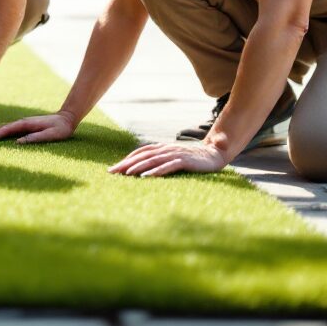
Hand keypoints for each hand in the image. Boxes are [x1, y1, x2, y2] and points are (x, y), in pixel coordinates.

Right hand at [0, 111, 76, 143]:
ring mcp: (24, 124)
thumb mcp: (50, 135)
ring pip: (6, 129)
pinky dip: (2, 133)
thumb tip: (18, 142)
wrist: (67, 119)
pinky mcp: (26, 126)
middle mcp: (23, 122)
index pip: (7, 129)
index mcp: (26, 124)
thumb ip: (35, 138)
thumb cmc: (60, 129)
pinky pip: (11, 130)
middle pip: (3, 128)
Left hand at [108, 141, 227, 176]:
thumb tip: (144, 167)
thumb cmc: (193, 158)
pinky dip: (156, 171)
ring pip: (153, 160)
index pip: (141, 152)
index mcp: (163, 148)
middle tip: (111, 172)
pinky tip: (146, 177)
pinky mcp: (185, 161)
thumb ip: (161, 159)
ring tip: (125, 174)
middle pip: (143, 156)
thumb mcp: (174, 157)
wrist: (215, 154)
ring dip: (138, 167)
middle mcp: (167, 149)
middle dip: (126, 164)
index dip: (127, 159)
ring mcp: (176, 155)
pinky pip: (168, 166)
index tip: (113, 169)